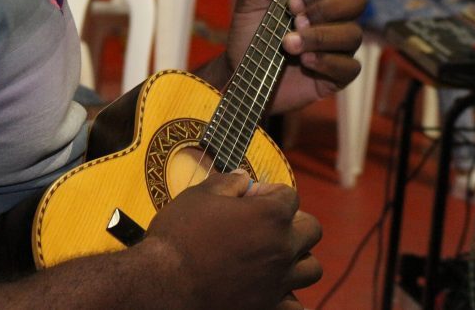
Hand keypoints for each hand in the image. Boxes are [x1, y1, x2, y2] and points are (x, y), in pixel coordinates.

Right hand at [144, 171, 321, 309]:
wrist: (162, 285)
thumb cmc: (178, 237)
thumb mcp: (199, 196)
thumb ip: (228, 182)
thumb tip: (244, 177)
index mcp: (270, 215)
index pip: (289, 195)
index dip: (268, 193)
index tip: (248, 198)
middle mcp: (282, 248)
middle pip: (312, 229)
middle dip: (293, 222)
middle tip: (267, 225)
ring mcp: (278, 281)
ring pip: (312, 268)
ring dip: (299, 258)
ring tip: (275, 257)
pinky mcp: (268, 307)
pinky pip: (296, 306)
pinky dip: (289, 297)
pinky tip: (272, 290)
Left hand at [226, 0, 365, 113]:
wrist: (239, 74)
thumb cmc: (249, 33)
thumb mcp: (252, 0)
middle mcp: (334, 17)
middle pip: (357, 0)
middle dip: (326, 9)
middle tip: (295, 19)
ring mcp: (338, 46)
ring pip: (353, 33)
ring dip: (321, 37)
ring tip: (289, 44)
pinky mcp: (337, 74)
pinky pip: (350, 67)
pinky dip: (328, 61)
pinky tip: (305, 61)